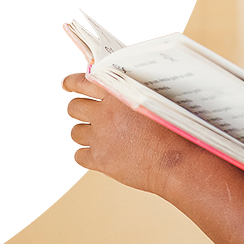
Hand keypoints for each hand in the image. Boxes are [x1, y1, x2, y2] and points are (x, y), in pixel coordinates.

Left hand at [63, 72, 195, 195]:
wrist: (175, 161)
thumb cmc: (172, 128)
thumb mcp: (154, 100)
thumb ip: (132, 91)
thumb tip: (115, 87)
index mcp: (118, 94)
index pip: (84, 81)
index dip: (73, 82)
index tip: (67, 84)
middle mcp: (104, 114)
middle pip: (74, 107)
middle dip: (80, 109)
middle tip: (90, 113)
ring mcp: (100, 138)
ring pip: (76, 132)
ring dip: (86, 132)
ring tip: (104, 136)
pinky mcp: (99, 160)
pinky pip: (80, 155)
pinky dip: (89, 155)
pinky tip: (104, 153)